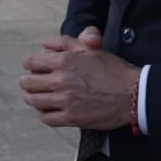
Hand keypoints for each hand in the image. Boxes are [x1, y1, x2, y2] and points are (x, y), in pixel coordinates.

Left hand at [20, 28, 138, 130]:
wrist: (133, 94)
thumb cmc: (113, 70)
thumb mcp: (91, 48)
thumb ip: (65, 42)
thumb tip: (44, 43)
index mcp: (64, 61)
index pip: (31, 62)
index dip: (29, 64)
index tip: (32, 68)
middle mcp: (61, 81)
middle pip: (28, 83)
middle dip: (27, 82)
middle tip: (30, 84)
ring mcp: (66, 101)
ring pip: (35, 101)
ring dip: (32, 99)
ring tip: (35, 98)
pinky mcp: (72, 118)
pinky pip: (47, 118)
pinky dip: (43, 114)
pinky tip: (48, 110)